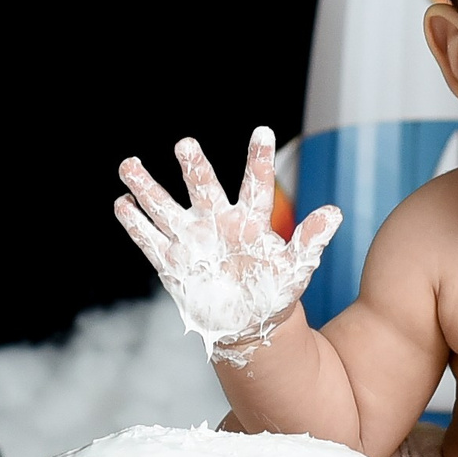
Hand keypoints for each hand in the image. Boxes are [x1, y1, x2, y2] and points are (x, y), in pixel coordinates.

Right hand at [114, 127, 341, 363]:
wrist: (250, 326)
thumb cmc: (275, 291)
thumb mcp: (298, 266)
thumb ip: (312, 238)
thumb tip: (335, 211)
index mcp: (250, 220)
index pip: (255, 183)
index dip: (258, 158)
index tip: (263, 131)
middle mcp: (217, 222)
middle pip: (203, 188)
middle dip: (194, 167)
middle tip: (185, 144)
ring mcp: (192, 240)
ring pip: (165, 207)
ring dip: (147, 187)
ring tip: (129, 164)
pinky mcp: (172, 263)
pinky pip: (150, 240)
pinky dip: (136, 224)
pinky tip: (122, 204)